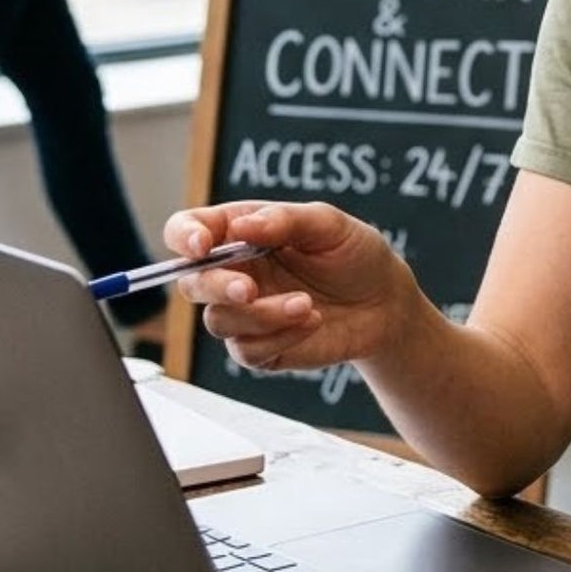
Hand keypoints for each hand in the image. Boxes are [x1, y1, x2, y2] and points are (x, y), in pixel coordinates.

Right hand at [165, 200, 415, 371]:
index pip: (189, 229)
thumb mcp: (329, 225)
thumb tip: (243, 226)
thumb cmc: (355, 254)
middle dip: (216, 286)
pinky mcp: (260, 347)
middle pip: (192, 282)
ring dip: (261, 315)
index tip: (202, 245)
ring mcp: (244, 312)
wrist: (386, 303)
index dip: (184, 236)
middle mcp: (234, 272)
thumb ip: (286, 220)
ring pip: (219, 320)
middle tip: (249, 289)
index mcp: (241, 233)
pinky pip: (246, 351)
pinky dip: (279, 337)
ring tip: (307, 303)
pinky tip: (312, 321)